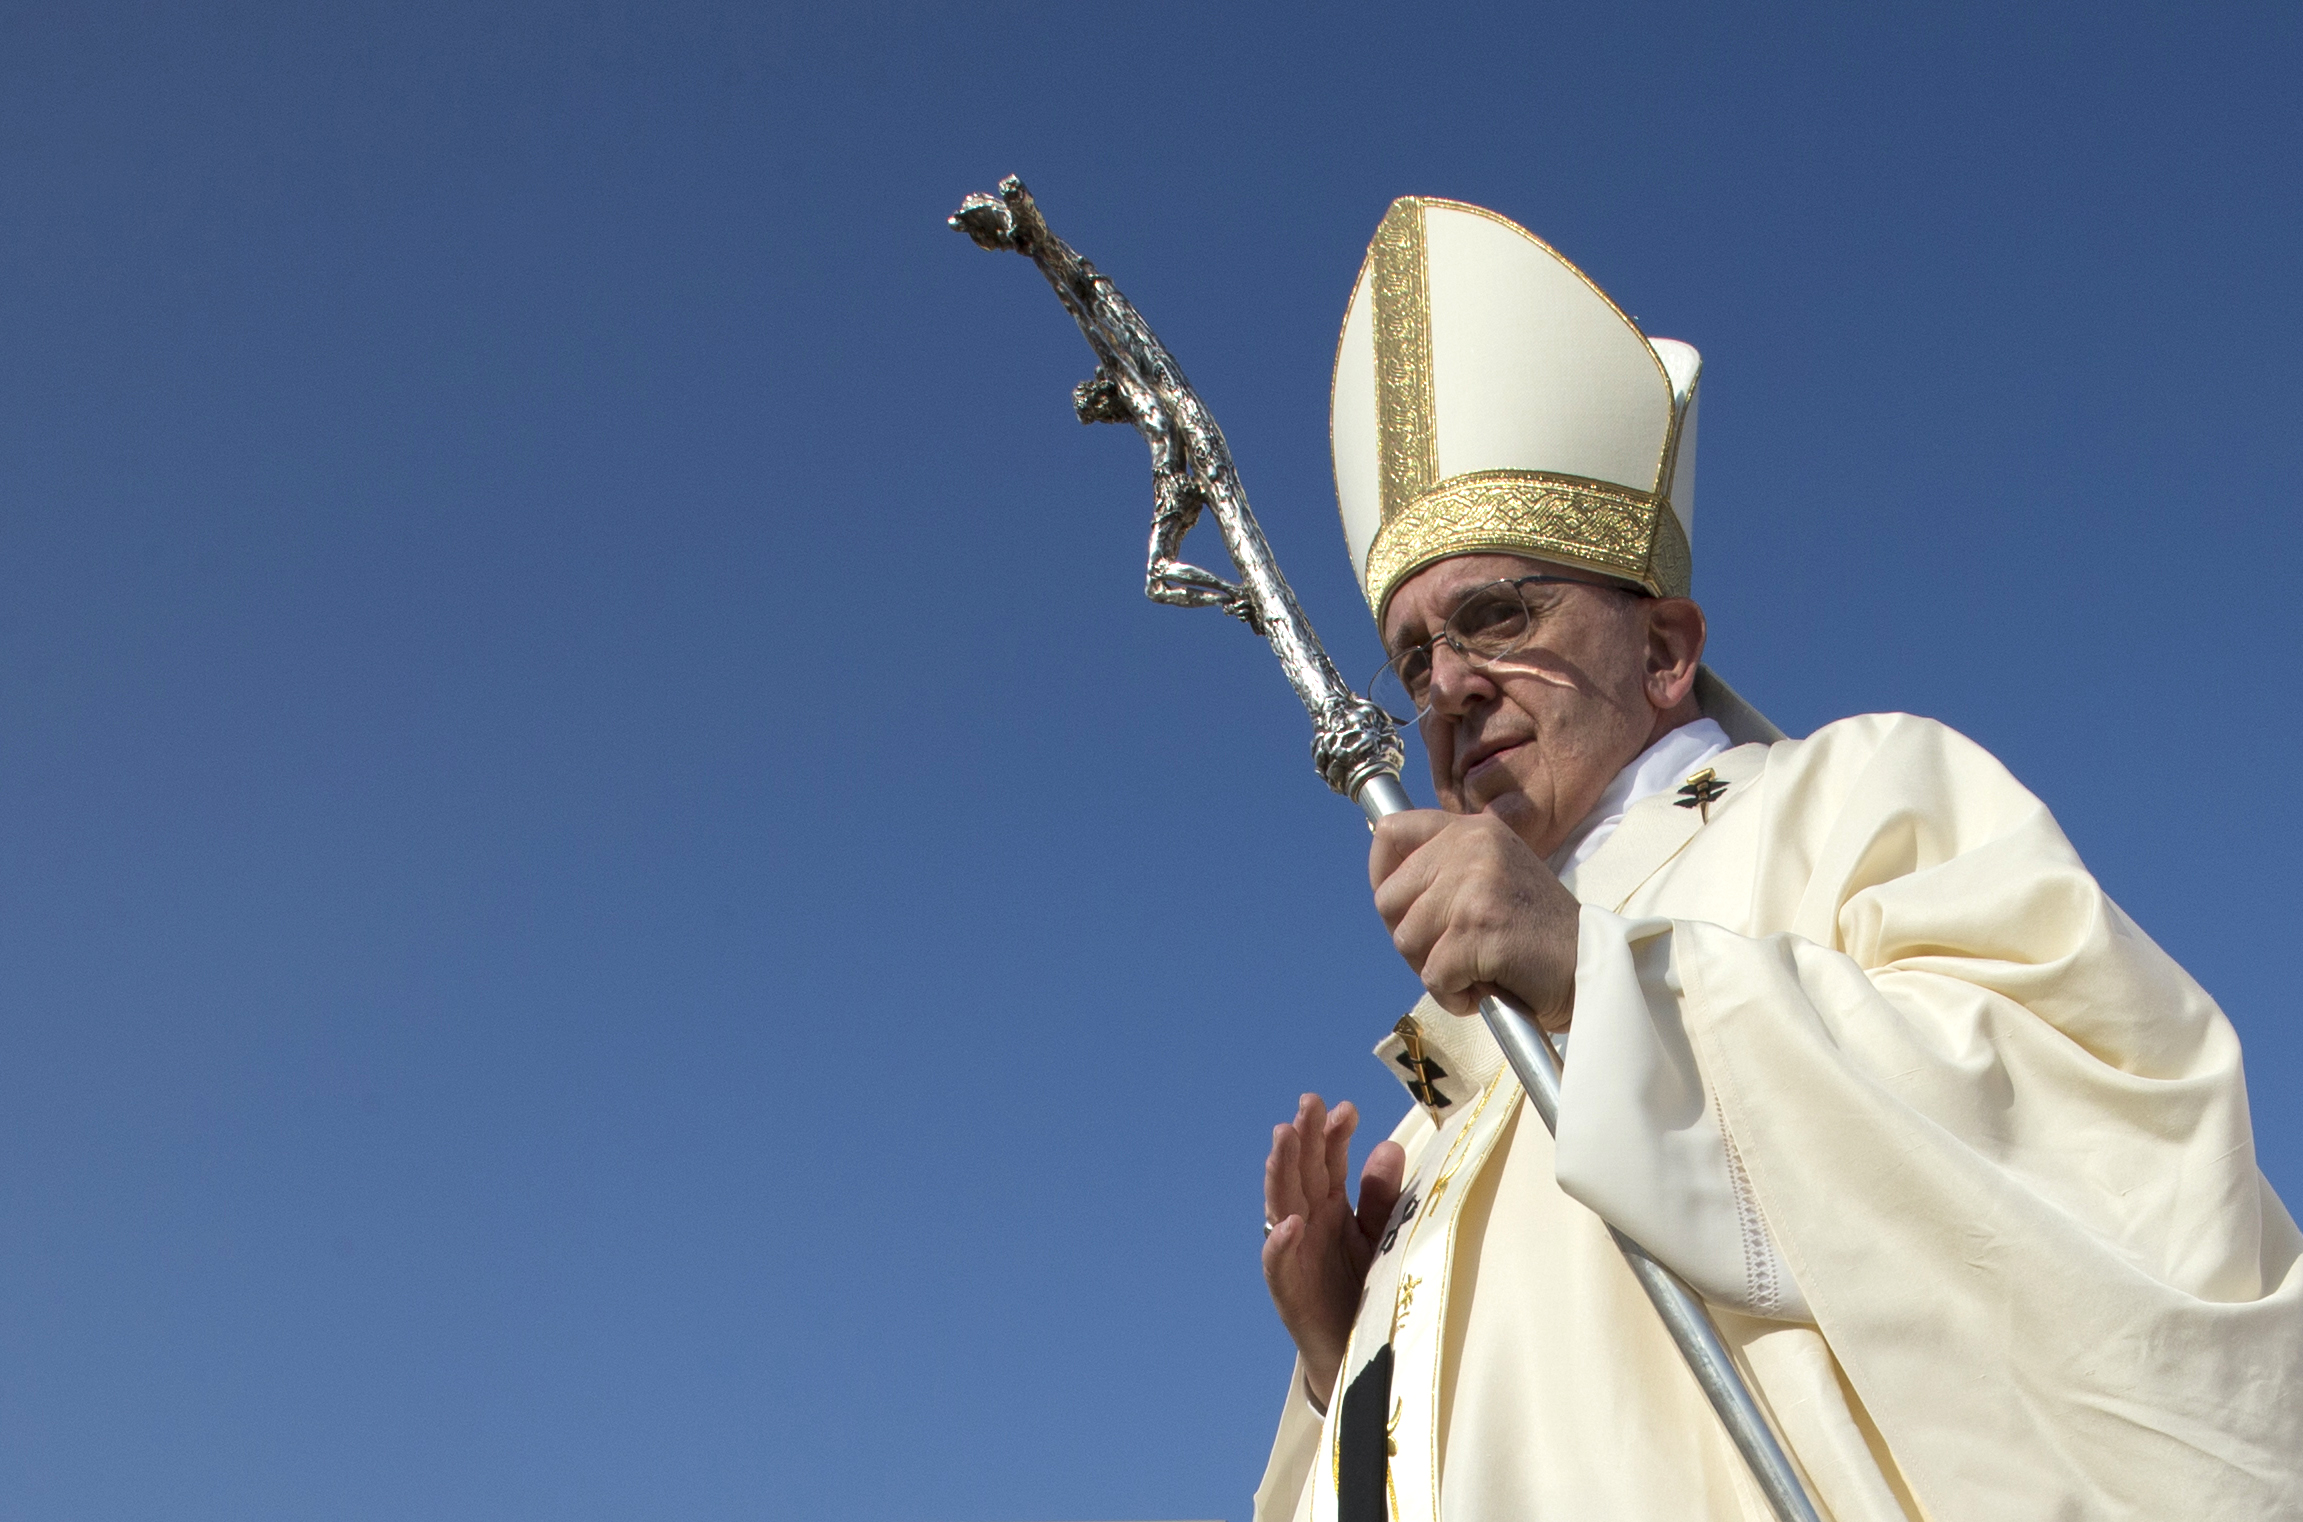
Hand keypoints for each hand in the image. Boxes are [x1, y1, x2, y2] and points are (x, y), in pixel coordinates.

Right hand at [1261, 1094, 1405, 1410]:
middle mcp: (1307, 1222)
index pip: (1327, 1161)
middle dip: (1303, 1138)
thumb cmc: (1368, 1287)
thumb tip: (1388, 1145)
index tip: (1346, 1108)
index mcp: (1330, 1206)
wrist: (1360, 1354)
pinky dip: (1279, 1244)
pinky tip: (1287, 1223)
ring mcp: (1295, 1253)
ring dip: (1280, 1172)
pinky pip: (1279, 1265)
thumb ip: (1382, 1196)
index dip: (1333, 1135)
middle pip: (1301, 1174)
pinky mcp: (1290, 1291)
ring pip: (1281, 1205)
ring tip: (1284, 1138)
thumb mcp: (1381, 1236)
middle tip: (1308, 1103)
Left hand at [1369, 809, 1580, 1025]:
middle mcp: (1472, 847)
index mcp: (1474, 830)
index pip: (1391, 831)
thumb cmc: (1540, 935)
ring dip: (1434, 969)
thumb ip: (1447, 871)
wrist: (1595, 969)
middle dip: (1411, 937)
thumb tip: (1385, 890)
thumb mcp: (1494, 877)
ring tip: (1476, 969)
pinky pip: (1432, 976)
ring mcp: (1474, 886)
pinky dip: (1453, 995)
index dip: (1381, 873)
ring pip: (1405, 940)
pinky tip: (1484, 988)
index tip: (1397, 907)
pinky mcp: (1477, 928)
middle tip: (1450, 953)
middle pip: (1388, 899)